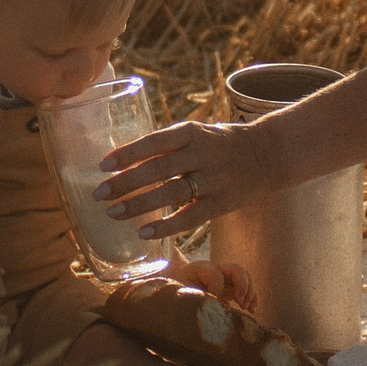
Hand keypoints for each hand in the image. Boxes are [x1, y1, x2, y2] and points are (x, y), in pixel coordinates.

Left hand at [97, 119, 283, 243]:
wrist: (267, 155)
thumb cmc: (220, 144)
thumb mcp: (196, 134)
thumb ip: (166, 146)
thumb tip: (122, 162)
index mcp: (192, 133)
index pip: (155, 142)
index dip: (128, 154)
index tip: (102, 165)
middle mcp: (203, 154)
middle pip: (159, 169)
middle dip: (126, 182)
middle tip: (99, 194)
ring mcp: (214, 179)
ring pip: (172, 193)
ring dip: (140, 205)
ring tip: (113, 213)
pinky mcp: (223, 203)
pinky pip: (191, 217)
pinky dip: (167, 226)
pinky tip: (144, 232)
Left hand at [163, 257, 255, 312]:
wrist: (176, 296)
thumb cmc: (177, 295)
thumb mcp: (181, 293)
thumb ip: (195, 296)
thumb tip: (217, 306)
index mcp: (200, 268)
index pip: (214, 273)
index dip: (216, 287)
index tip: (214, 301)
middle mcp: (216, 270)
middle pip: (236, 269)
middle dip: (242, 285)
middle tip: (239, 302)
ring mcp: (225, 279)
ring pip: (246, 278)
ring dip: (250, 292)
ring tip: (245, 307)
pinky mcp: (230, 289)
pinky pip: (247, 289)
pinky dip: (253, 298)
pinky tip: (252, 311)